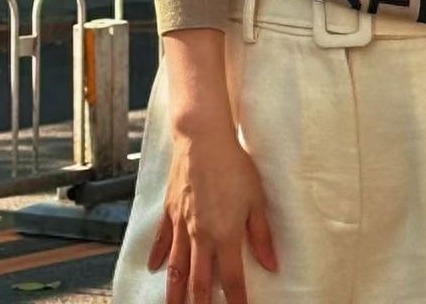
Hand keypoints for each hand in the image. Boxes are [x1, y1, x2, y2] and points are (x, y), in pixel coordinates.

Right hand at [147, 126, 277, 303]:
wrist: (202, 138)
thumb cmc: (233, 164)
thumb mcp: (256, 199)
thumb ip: (261, 235)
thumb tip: (271, 264)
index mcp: (225, 235)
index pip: (232, 279)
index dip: (236, 301)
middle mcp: (200, 236)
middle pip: (198, 281)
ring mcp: (181, 224)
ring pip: (176, 267)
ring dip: (175, 291)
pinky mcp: (169, 209)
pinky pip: (161, 239)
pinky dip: (157, 256)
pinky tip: (154, 268)